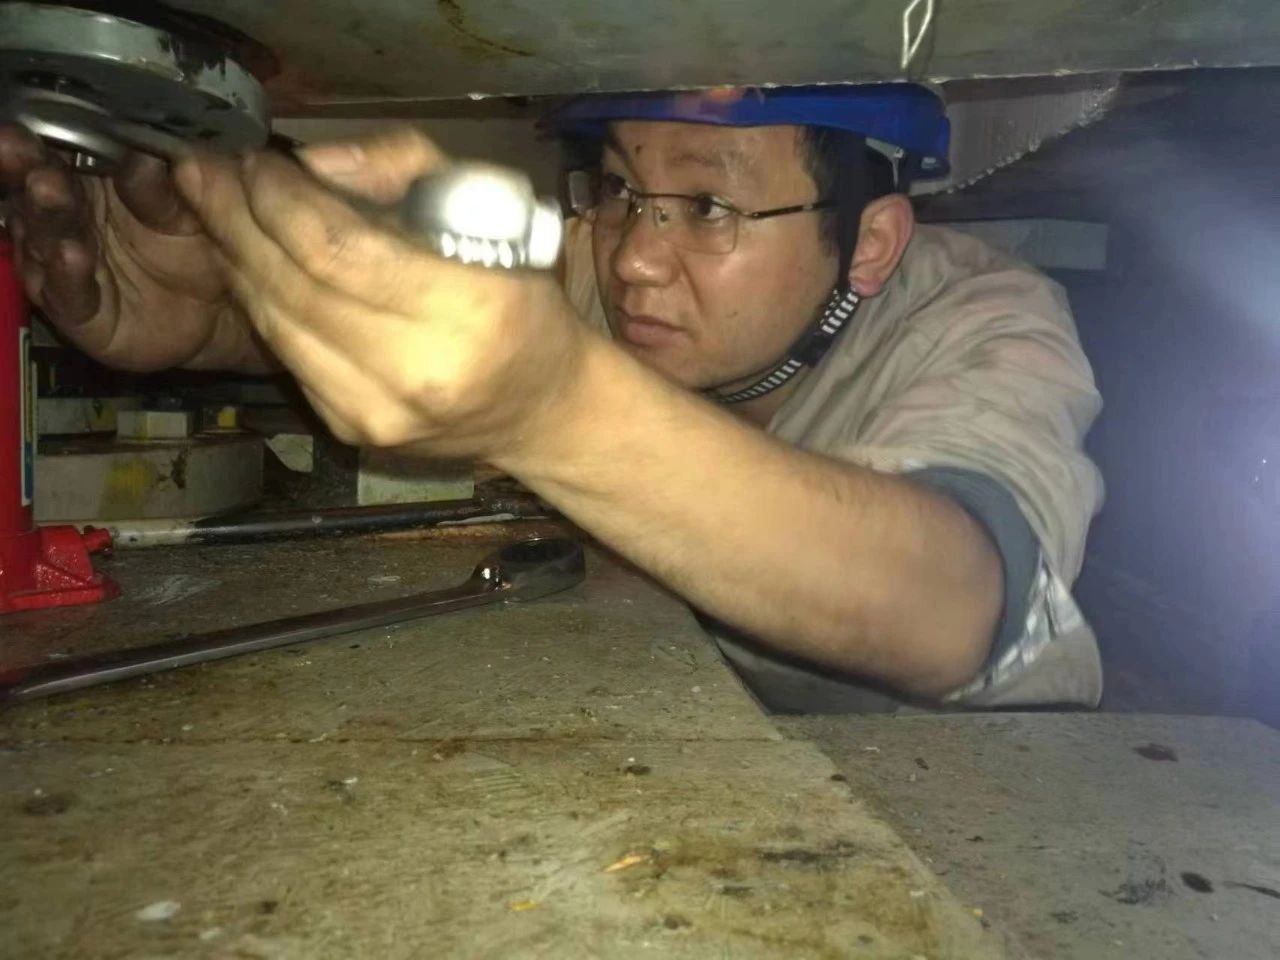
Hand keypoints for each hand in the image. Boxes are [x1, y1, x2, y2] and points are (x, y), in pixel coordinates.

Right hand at [0, 124, 264, 371]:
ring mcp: (66, 267)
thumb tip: (145, 155)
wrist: (215, 309)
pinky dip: (67, 275)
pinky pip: (67, 294)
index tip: (30, 127)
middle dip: (29, 171)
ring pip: (44, 239)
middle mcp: (67, 221)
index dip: (38, 140)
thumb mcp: (187, 211)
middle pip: (36, 193)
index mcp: (88, 182)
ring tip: (49, 191)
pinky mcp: (80, 312)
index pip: (54, 155)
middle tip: (26, 154)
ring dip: (46, 216)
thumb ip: (163, 188)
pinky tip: (71, 255)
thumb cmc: (194, 248)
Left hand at [172, 125, 589, 459]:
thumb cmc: (521, 302)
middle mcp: (416, 372)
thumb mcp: (493, 212)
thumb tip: (313, 163)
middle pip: (295, 286)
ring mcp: (378, 412)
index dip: (282, 200)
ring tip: (213, 207)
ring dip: (237, 259)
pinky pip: (288, 356)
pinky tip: (251, 265)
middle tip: (204, 172)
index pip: (340, 251)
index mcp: (466, 311)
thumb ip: (405, 169)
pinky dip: (262, 304)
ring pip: (278, 324)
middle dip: (239, 220)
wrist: (542, 410)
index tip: (254, 160)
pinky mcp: (353, 432)